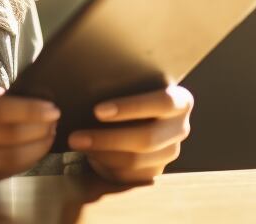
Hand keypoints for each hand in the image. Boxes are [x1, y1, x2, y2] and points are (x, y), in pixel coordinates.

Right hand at [0, 74, 58, 191]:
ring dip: (32, 153)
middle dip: (39, 133)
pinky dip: (13, 168)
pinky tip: (24, 157)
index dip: (34, 112)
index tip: (51, 108)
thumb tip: (22, 101)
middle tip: (54, 125)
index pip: (3, 112)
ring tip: (45, 141)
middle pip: (8, 140)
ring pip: (4, 164)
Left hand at [67, 83, 192, 183]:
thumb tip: (86, 80)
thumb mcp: (129, 85)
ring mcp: (170, 153)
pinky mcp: (156, 172)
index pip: (163, 103)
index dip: (131, 108)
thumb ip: (120, 83)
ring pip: (135, 160)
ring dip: (101, 154)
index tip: (98, 111)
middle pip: (147, 138)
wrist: (134, 119)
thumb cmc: (127, 95)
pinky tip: (89, 154)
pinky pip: (130, 175)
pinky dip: (106, 166)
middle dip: (107, 139)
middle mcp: (180, 128)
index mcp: (180, 101)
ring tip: (76, 144)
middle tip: (75, 137)